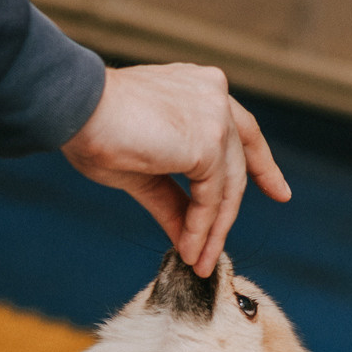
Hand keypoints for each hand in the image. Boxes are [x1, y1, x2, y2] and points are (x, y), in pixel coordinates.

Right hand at [62, 64, 290, 276]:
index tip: (278, 192)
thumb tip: (187, 240)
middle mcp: (214, 94)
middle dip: (227, 215)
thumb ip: (173, 200)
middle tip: (213, 254)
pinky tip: (189, 249)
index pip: (243, 131)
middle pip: (238, 165)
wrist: (74, 108)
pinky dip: (201, 227)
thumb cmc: (95, 129)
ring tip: (197, 261)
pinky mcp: (208, 140)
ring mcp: (215, 114)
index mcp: (200, 90)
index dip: (262, 164)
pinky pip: (212, 197)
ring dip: (211, 230)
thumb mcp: (143, 171)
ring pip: (227, 186)